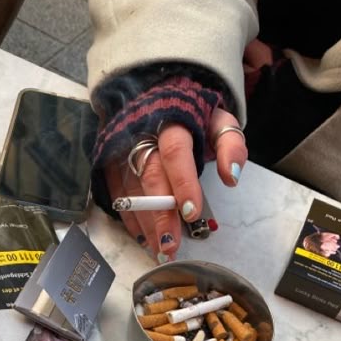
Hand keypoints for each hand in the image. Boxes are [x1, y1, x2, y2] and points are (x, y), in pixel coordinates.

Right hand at [103, 106, 246, 260]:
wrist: (155, 91)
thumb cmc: (192, 113)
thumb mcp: (218, 119)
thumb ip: (230, 144)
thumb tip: (232, 177)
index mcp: (172, 119)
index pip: (176, 152)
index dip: (183, 183)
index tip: (191, 214)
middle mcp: (142, 132)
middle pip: (150, 176)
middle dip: (160, 214)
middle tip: (171, 245)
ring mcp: (121, 146)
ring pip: (131, 188)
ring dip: (145, 222)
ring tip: (160, 249)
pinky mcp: (108, 159)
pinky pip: (115, 192)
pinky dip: (128, 216)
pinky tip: (142, 236)